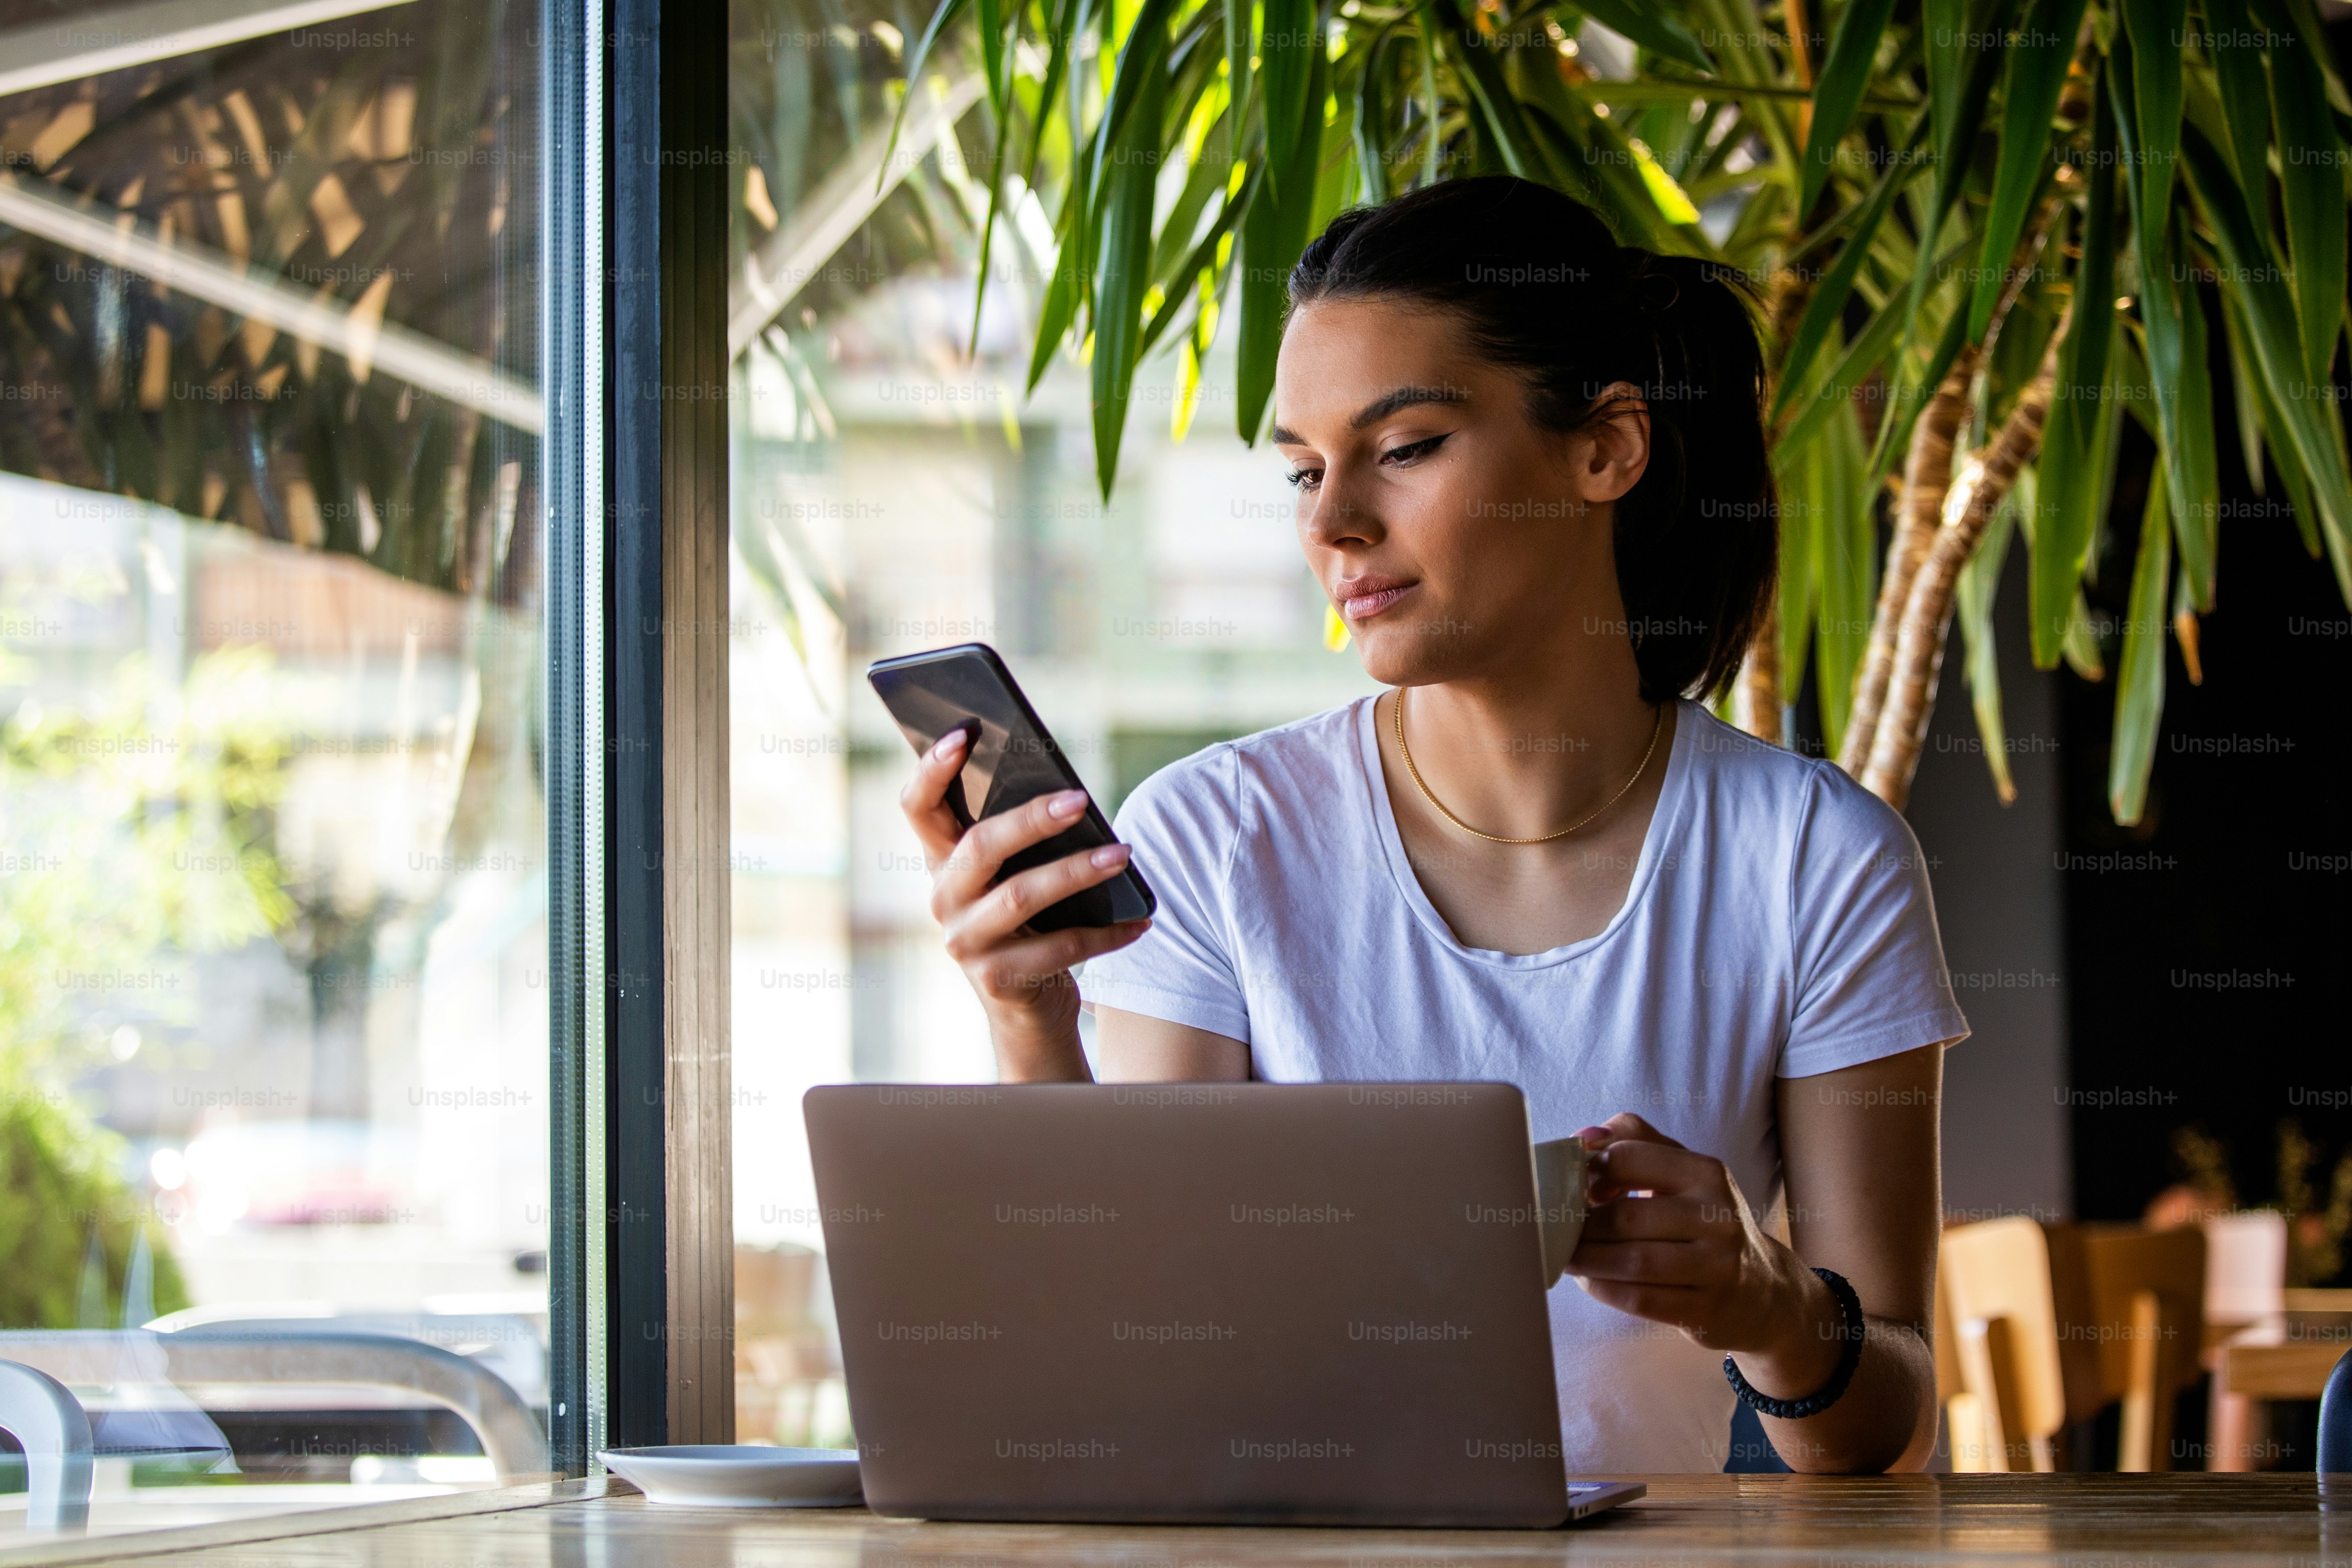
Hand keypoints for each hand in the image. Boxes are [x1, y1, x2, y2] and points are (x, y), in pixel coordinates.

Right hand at [899, 727, 1151, 1078]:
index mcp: (941, 862)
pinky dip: (1106, 932)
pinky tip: (1140, 920)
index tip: (963, 732)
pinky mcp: (998, 979)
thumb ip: (1020, 838)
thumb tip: (1068, 791)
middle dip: (1031, 819)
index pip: (918, 807)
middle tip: (1081, 799)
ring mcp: (965, 943)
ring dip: (1078, 870)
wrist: (1028, 1009)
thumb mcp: (1013, 876)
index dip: (932, 769)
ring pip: (1022, 895)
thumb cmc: (1029, 923)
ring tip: (1123, 854)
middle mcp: (942, 899)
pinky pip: (1060, 948)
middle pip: (979, 845)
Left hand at [1566, 1113, 1842, 1397]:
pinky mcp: (1707, 1310)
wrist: (1763, 1291)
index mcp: (1706, 1172)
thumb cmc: (1704, 1221)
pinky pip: (1641, 1299)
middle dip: (1580, 1225)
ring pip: (1632, 1261)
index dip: (1588, 1173)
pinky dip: (1604, 1290)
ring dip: (1586, 1260)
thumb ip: (1634, 1140)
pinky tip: (1589, 1281)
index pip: (1629, 1159)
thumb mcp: (1683, 1171)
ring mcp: (1717, 1266)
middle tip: (1556, 1229)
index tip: (1573, 1188)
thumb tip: (1582, 1137)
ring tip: (1566, 1256)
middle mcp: (1717, 1216)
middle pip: (1625, 1216)